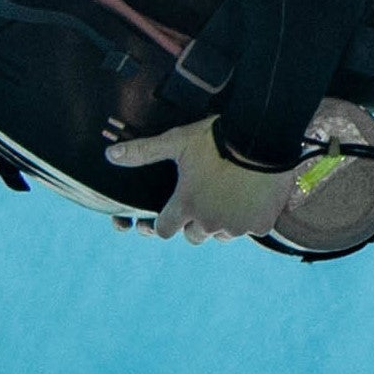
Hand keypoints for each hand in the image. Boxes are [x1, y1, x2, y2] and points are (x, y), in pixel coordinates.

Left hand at [104, 117, 294, 243]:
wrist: (264, 138)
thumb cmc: (217, 138)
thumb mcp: (178, 141)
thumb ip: (144, 151)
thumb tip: (109, 155)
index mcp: (185, 206)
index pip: (164, 230)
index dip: (165, 221)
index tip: (173, 211)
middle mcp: (208, 222)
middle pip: (194, 236)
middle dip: (196, 222)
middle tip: (206, 200)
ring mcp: (236, 225)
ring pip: (223, 235)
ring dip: (223, 223)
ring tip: (231, 200)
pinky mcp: (261, 223)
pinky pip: (252, 229)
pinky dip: (252, 218)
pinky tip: (255, 200)